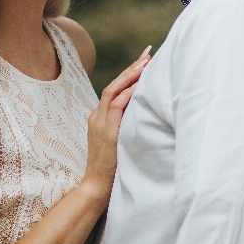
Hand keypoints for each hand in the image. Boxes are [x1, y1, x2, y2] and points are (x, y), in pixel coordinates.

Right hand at [82, 47, 150, 203]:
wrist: (96, 187)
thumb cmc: (112, 167)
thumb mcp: (118, 141)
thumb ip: (125, 126)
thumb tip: (145, 113)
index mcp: (99, 118)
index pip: (113, 90)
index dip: (128, 75)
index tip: (143, 62)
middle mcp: (97, 117)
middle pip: (112, 86)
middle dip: (130, 70)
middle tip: (147, 56)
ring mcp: (99, 124)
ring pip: (112, 92)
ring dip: (130, 77)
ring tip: (145, 65)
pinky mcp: (106, 133)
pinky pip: (115, 107)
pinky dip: (127, 94)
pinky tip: (138, 86)